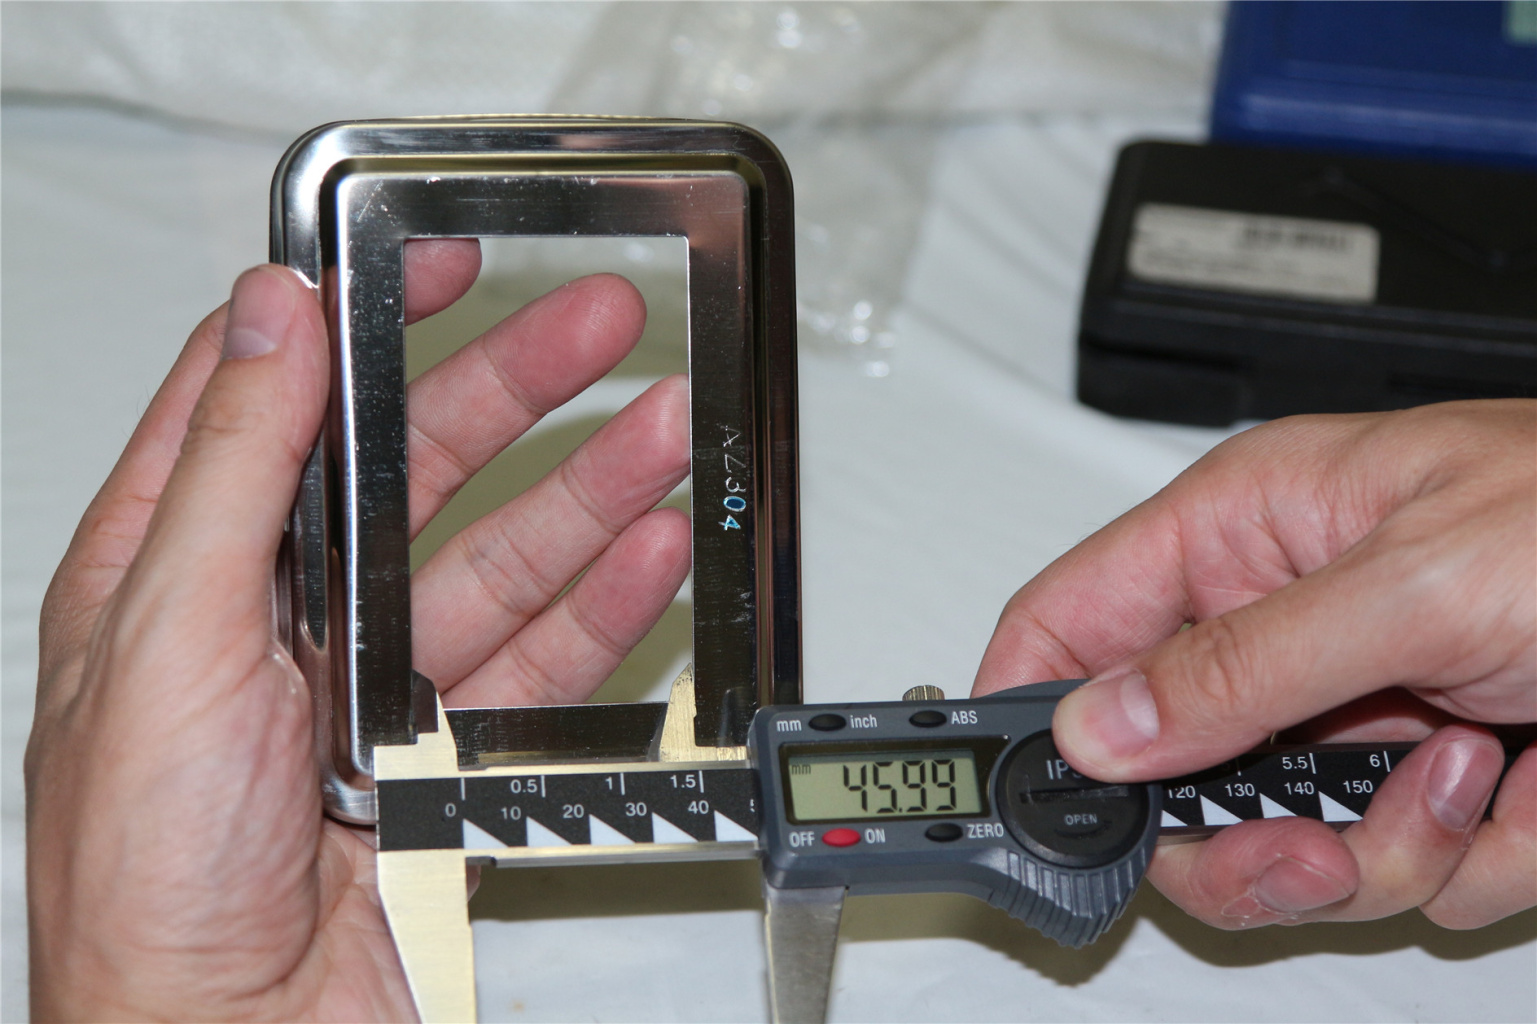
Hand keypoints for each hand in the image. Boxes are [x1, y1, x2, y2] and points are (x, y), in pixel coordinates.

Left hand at [26, 243, 689, 1019]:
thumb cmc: (143, 881)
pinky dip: (604, 607)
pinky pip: (542, 661)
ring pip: (500, 559)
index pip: (275, 398)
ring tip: (662, 429)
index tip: (439, 257)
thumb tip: (265, 316)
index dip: (358, 317)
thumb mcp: (160, 640)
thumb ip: (224, 468)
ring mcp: (372, 687)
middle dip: (513, 387)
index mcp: (179, 570)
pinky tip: (650, 553)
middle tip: (598, 326)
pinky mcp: (447, 755)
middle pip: (414, 467)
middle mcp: (282, 618)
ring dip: (588, 491)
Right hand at [975, 401, 1534, 930]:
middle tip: (1298, 843)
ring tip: (1462, 776)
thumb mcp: (1415, 584)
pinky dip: (1457, 858)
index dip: (1030, 705)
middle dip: (1234, 831)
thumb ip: (1241, 662)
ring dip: (1369, 847)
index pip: (1072, 618)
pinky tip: (1512, 780)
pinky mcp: (1428, 782)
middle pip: (1165, 769)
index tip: (1023, 798)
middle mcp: (1285, 625)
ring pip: (1275, 841)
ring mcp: (1354, 712)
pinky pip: (1386, 868)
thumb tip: (1100, 723)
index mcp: (1248, 532)